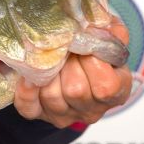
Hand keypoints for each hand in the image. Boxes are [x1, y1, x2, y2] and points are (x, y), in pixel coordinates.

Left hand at [13, 23, 133, 128]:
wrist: (72, 58)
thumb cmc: (93, 47)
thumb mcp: (108, 33)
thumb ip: (111, 31)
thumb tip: (98, 27)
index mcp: (118, 91)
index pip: (106, 87)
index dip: (93, 63)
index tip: (87, 45)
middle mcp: (92, 110)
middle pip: (76, 91)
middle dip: (67, 63)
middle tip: (66, 47)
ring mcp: (65, 115)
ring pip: (52, 96)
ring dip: (48, 72)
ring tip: (51, 56)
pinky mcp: (40, 114)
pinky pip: (28, 105)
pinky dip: (26, 88)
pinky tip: (29, 73)